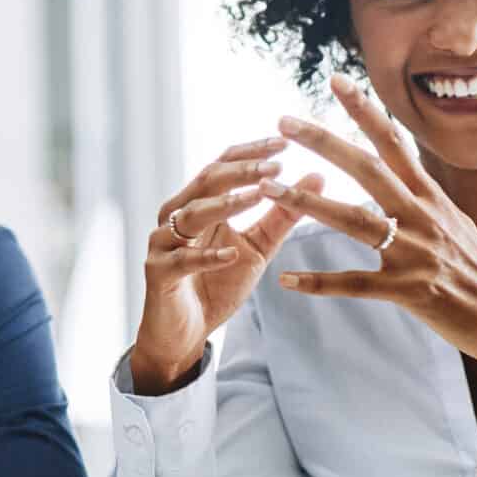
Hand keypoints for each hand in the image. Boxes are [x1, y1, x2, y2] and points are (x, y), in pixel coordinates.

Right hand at [129, 137, 325, 394]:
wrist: (185, 333)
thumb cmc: (217, 285)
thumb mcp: (257, 247)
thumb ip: (282, 215)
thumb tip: (318, 176)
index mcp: (199, 204)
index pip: (222, 166)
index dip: (251, 153)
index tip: (284, 143)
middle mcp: (176, 216)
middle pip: (206, 181)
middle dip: (241, 171)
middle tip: (274, 165)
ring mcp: (163, 243)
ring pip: (190, 215)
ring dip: (225, 204)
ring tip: (257, 196)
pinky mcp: (158, 273)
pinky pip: (183, 260)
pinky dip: (207, 257)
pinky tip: (232, 253)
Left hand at [272, 75, 476, 414]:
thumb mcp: (456, 223)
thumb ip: (425, 199)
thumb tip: (405, 172)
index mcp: (431, 197)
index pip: (394, 143)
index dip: (364, 111)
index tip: (335, 81)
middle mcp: (423, 217)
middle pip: (367, 169)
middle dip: (323, 142)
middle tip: (284, 121)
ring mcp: (415, 253)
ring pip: (352, 221)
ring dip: (307, 204)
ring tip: (269, 189)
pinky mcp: (409, 291)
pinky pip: (355, 284)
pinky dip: (319, 283)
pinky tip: (288, 280)